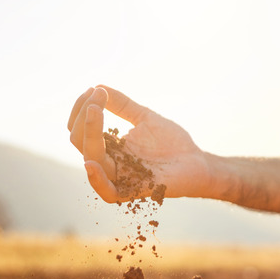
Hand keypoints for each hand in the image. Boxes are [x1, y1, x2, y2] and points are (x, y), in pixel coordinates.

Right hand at [67, 85, 208, 202]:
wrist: (198, 162)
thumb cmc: (173, 143)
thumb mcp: (145, 118)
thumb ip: (123, 105)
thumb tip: (98, 85)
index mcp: (109, 147)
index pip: (81, 129)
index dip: (82, 109)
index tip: (94, 89)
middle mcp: (110, 162)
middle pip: (80, 142)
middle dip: (84, 116)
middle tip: (97, 95)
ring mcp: (121, 177)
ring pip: (91, 160)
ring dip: (89, 133)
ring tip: (95, 111)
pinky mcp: (135, 191)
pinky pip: (108, 192)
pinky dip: (96, 180)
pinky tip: (90, 163)